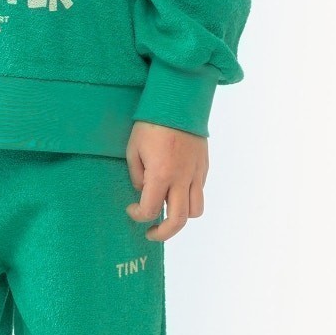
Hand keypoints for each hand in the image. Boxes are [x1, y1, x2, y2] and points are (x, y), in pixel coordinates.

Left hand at [125, 121, 207, 241]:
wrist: (178, 101)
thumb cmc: (150, 123)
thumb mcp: (133, 149)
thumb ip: (137, 176)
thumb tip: (143, 190)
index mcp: (161, 175)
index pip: (150, 210)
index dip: (138, 216)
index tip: (131, 209)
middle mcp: (182, 179)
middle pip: (179, 221)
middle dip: (163, 232)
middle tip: (151, 231)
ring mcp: (196, 174)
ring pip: (196, 210)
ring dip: (181, 217)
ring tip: (167, 212)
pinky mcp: (204, 166)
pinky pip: (200, 192)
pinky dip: (189, 198)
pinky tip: (176, 190)